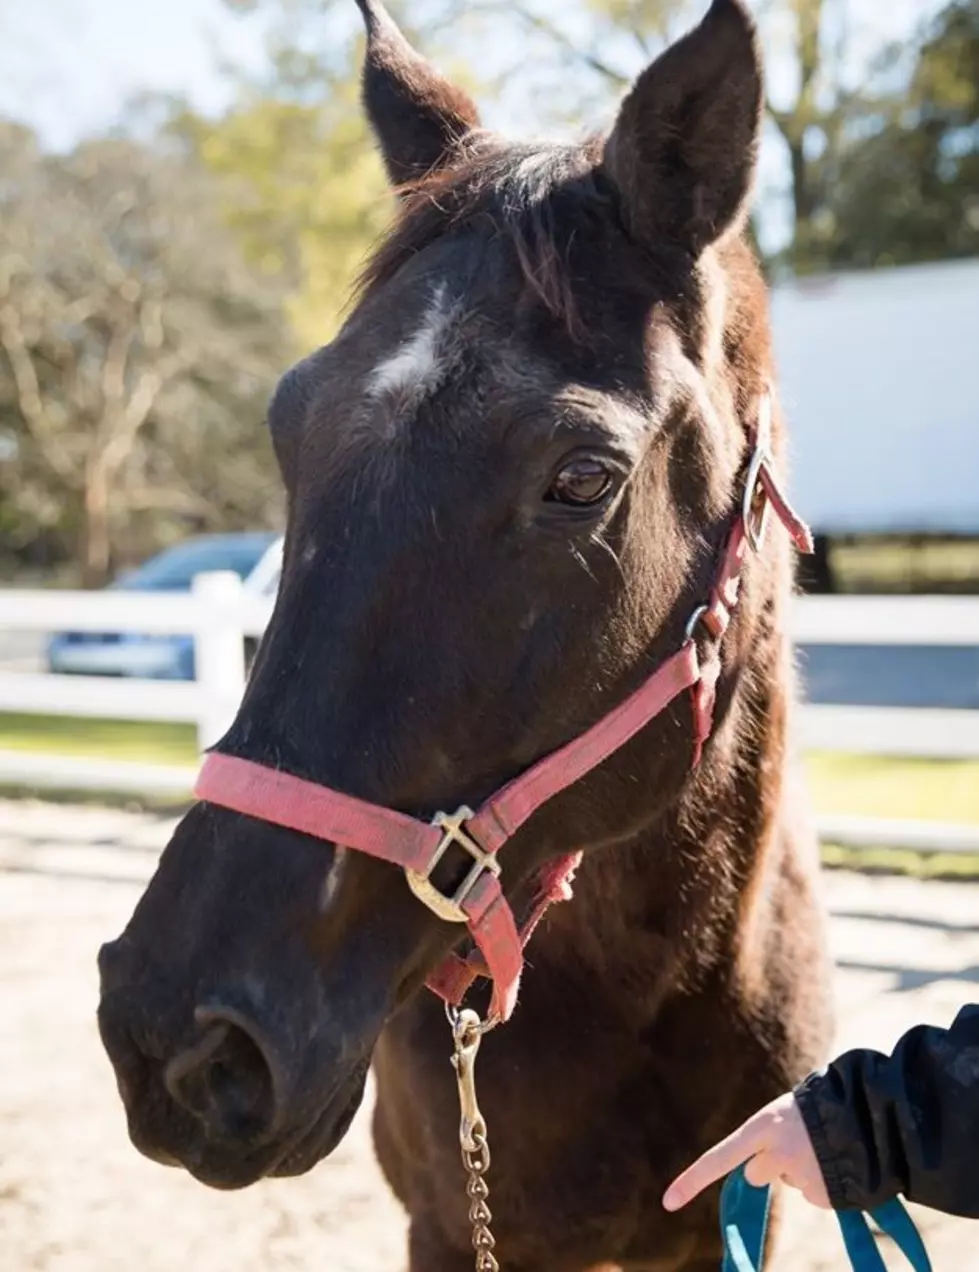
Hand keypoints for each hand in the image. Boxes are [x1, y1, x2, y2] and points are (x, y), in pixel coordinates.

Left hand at [662, 1093, 830, 1210]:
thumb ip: (766, 1139)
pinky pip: (812, 1194)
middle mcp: (778, 1154)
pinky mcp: (822, 1196)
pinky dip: (822, 1183)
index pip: (719, 1157)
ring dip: (801, 1169)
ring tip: (824, 1146)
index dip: (692, 1181)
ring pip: (789, 1182)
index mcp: (763, 1127)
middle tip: (795, 1141)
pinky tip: (836, 1162)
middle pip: (756, 1174)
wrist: (871, 1110)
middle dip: (770, 1164)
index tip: (667, 1203)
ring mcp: (800, 1178)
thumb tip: (756, 1170)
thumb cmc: (822, 1106)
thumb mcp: (786, 1113)